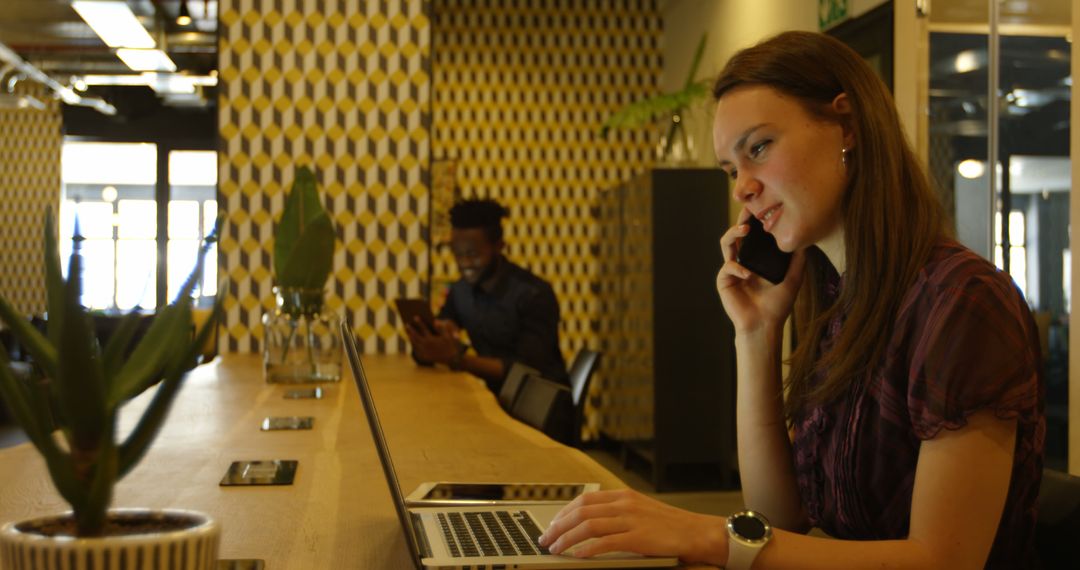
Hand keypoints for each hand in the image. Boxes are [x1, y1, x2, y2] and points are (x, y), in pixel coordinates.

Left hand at [405, 318, 460, 363]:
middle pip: (416, 335)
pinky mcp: (423, 356)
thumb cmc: (449, 345)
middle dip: (411, 329)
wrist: (450, 358)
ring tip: (408, 331)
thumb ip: (441, 328)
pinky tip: (412, 340)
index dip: (419, 322)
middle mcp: (426, 346)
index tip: (415, 317)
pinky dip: (413, 344)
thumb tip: (435, 321)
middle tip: (407, 324)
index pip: (424, 328)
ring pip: (414, 343)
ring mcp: (424, 352)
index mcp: (431, 339)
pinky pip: (416, 349)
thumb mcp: (447, 335)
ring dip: (410, 336)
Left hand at [537, 489, 726, 564]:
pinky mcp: (638, 537)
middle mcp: (625, 504)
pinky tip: (577, 555)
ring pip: (588, 526)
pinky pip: (605, 542)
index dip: (564, 512)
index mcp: (624, 496)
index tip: (553, 524)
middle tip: (546, 538)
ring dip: (567, 538)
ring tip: (556, 548)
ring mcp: (631, 520)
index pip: (585, 500)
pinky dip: (587, 549)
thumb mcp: (641, 512)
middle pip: (581, 511)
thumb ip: (618, 513)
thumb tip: (592, 522)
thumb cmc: (671, 526)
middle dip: (559, 525)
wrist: (697, 532)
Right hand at [717, 208, 805, 333]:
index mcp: (757, 259)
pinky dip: (737, 268)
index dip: (755, 220)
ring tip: (744, 229)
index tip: (762, 207)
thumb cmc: (777, 305)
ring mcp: (732, 270)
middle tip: (749, 209)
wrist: (764, 325)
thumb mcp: (793, 278)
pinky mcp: (724, 281)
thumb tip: (805, 239)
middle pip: (738, 234)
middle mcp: (743, 261)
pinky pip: (727, 267)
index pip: (754, 235)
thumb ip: (798, 260)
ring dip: (733, 233)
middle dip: (741, 219)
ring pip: (726, 244)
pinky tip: (748, 274)